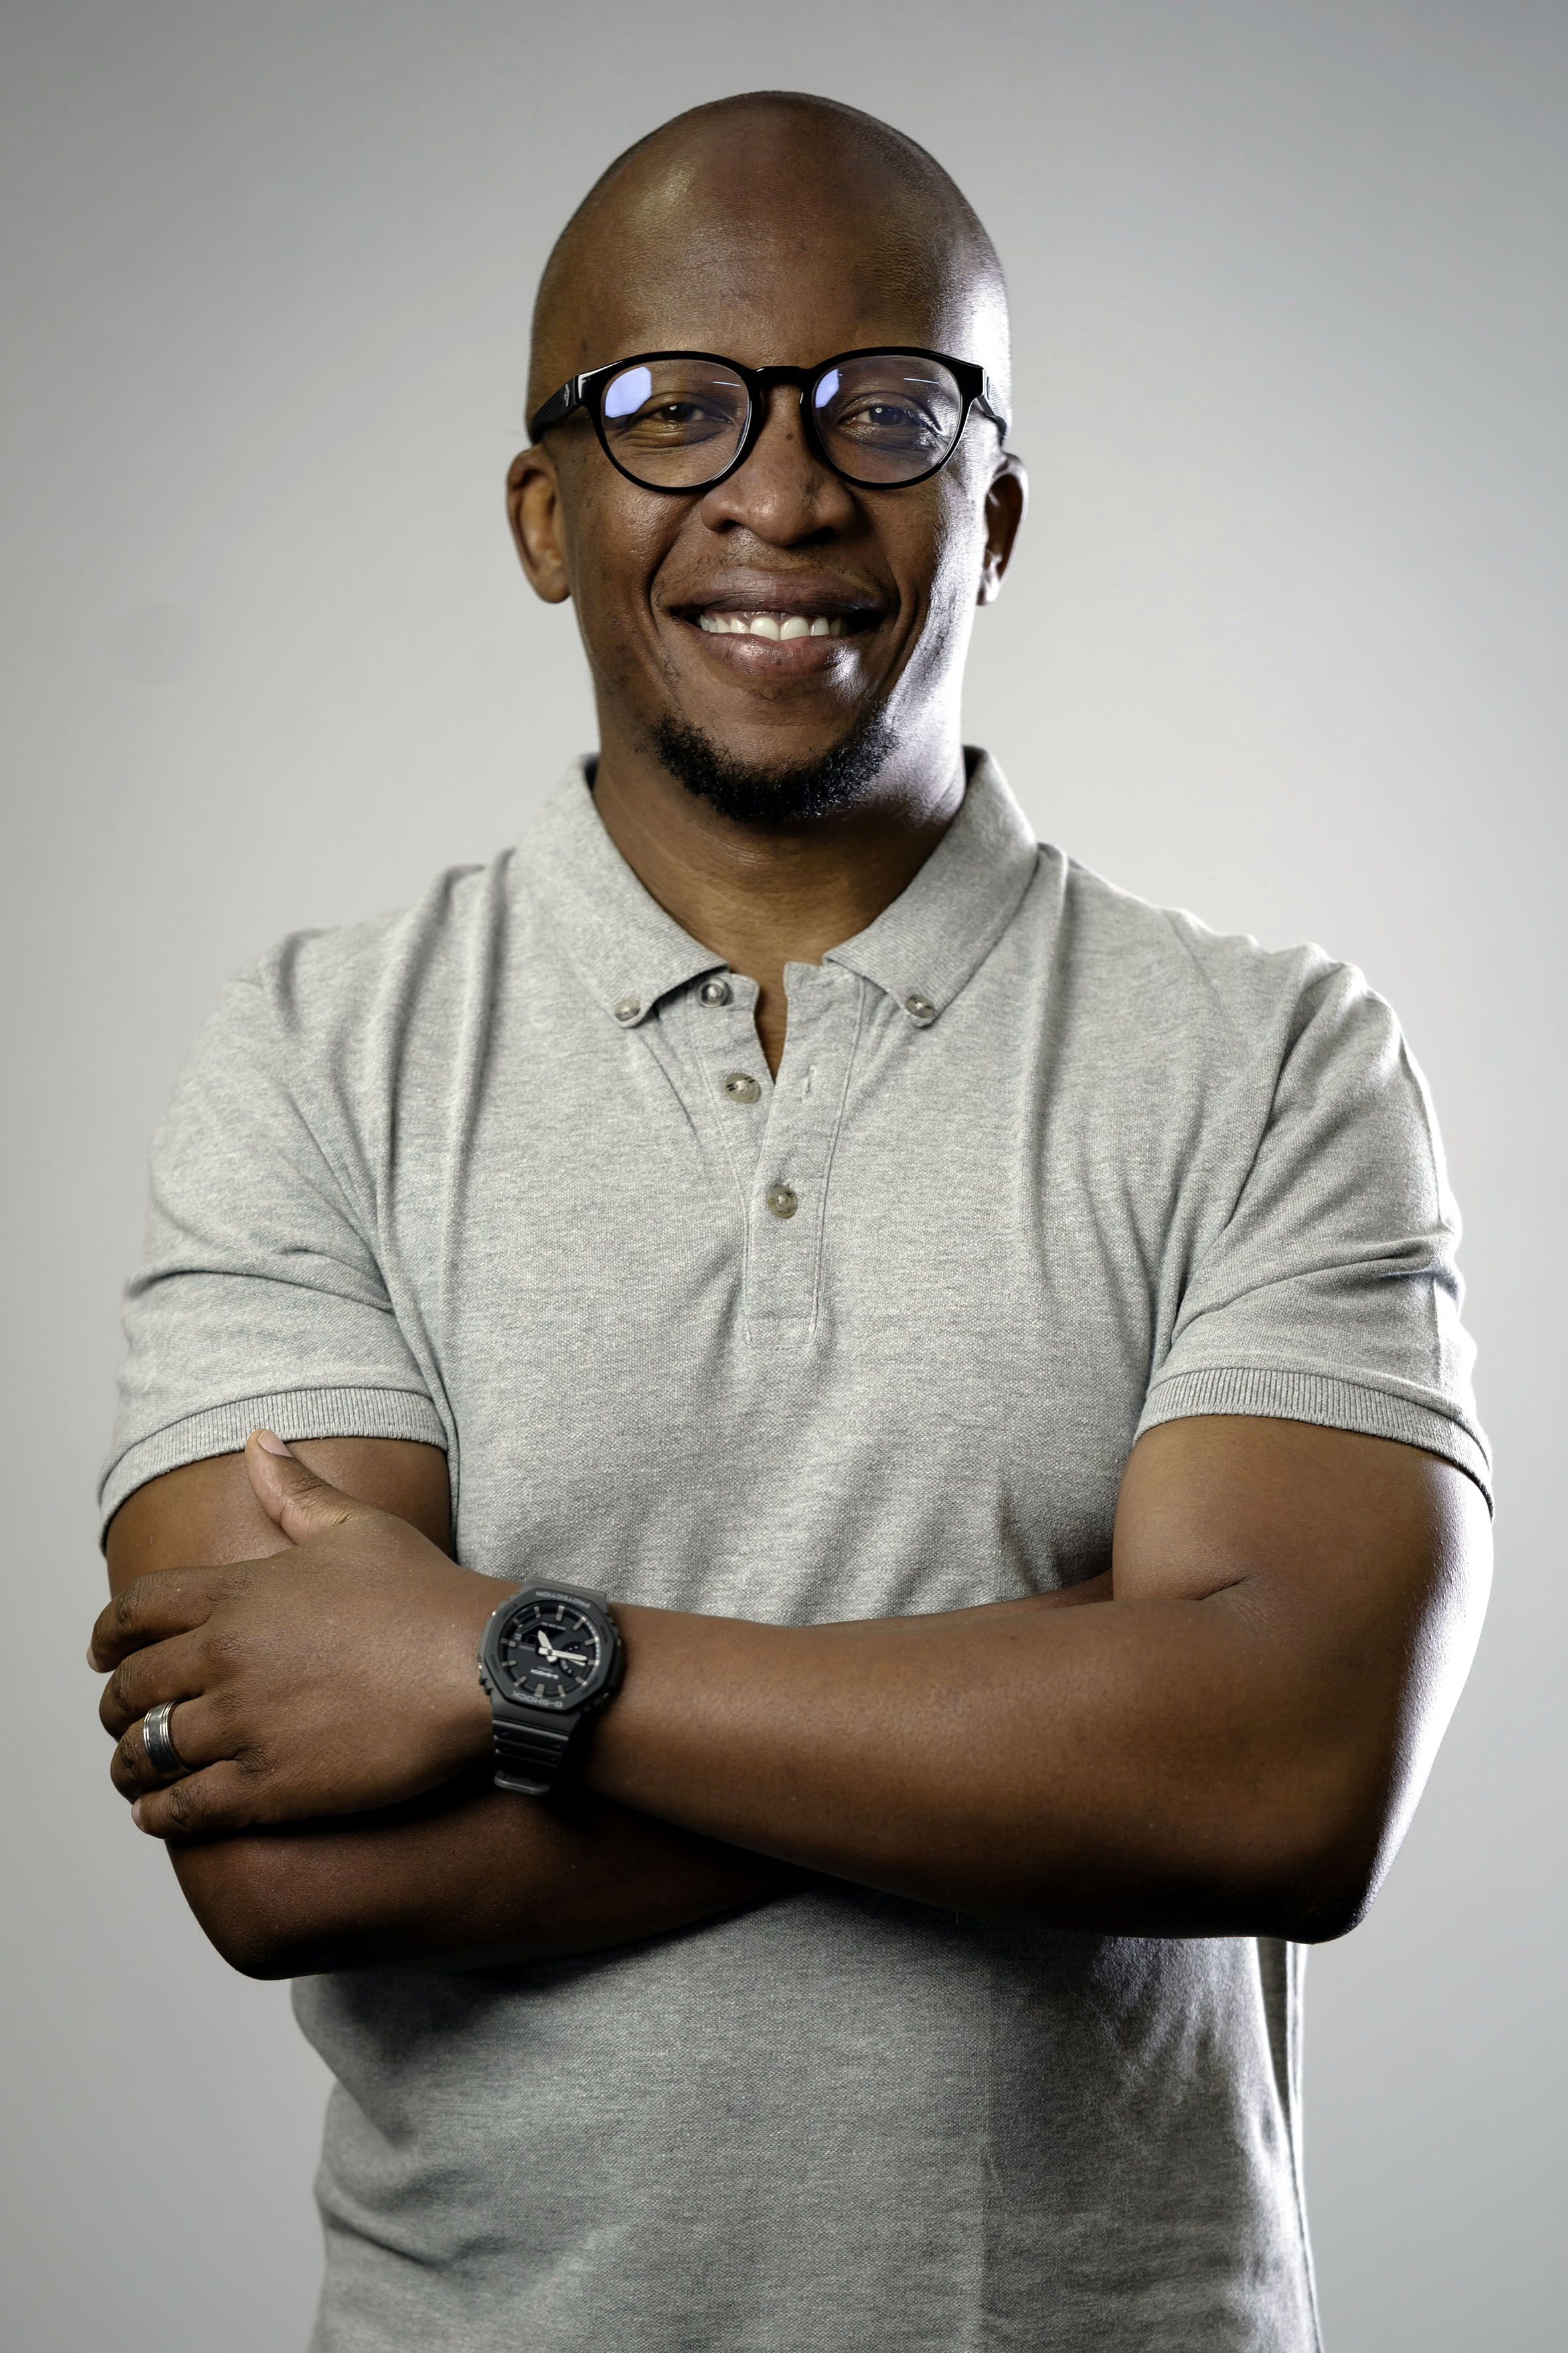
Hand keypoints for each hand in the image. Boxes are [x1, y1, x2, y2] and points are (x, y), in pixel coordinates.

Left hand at [91, 1431, 506, 1838]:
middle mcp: (228, 1656)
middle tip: (123, 1717)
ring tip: (136, 1773)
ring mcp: (245, 1723)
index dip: (107, 1636)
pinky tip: (158, 1813)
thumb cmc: (428, 1597)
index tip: (102, 1654)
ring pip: (148, 1752)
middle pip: (131, 1686)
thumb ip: (297, 1489)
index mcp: (240, 1593)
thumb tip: (258, 1440)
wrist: (484, 1668)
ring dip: (131, 1764)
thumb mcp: (359, 1527)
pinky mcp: (270, 1784)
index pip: (135, 1612)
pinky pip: (184, 1808)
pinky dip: (158, 1813)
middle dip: (116, 1705)